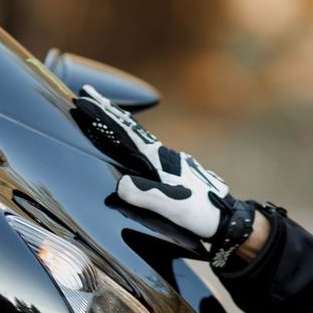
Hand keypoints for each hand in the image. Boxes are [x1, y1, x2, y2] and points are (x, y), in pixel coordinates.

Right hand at [73, 85, 260, 265]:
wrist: (228, 220)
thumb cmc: (202, 213)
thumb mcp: (173, 207)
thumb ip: (147, 195)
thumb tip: (120, 184)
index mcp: (159, 160)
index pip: (126, 133)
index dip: (104, 116)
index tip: (84, 99)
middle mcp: (164, 156)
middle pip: (132, 128)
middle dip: (109, 111)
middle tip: (89, 92)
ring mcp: (170, 163)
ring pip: (139, 137)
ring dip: (120, 124)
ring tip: (105, 113)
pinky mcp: (174, 173)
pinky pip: (146, 150)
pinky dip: (133, 140)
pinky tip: (132, 146)